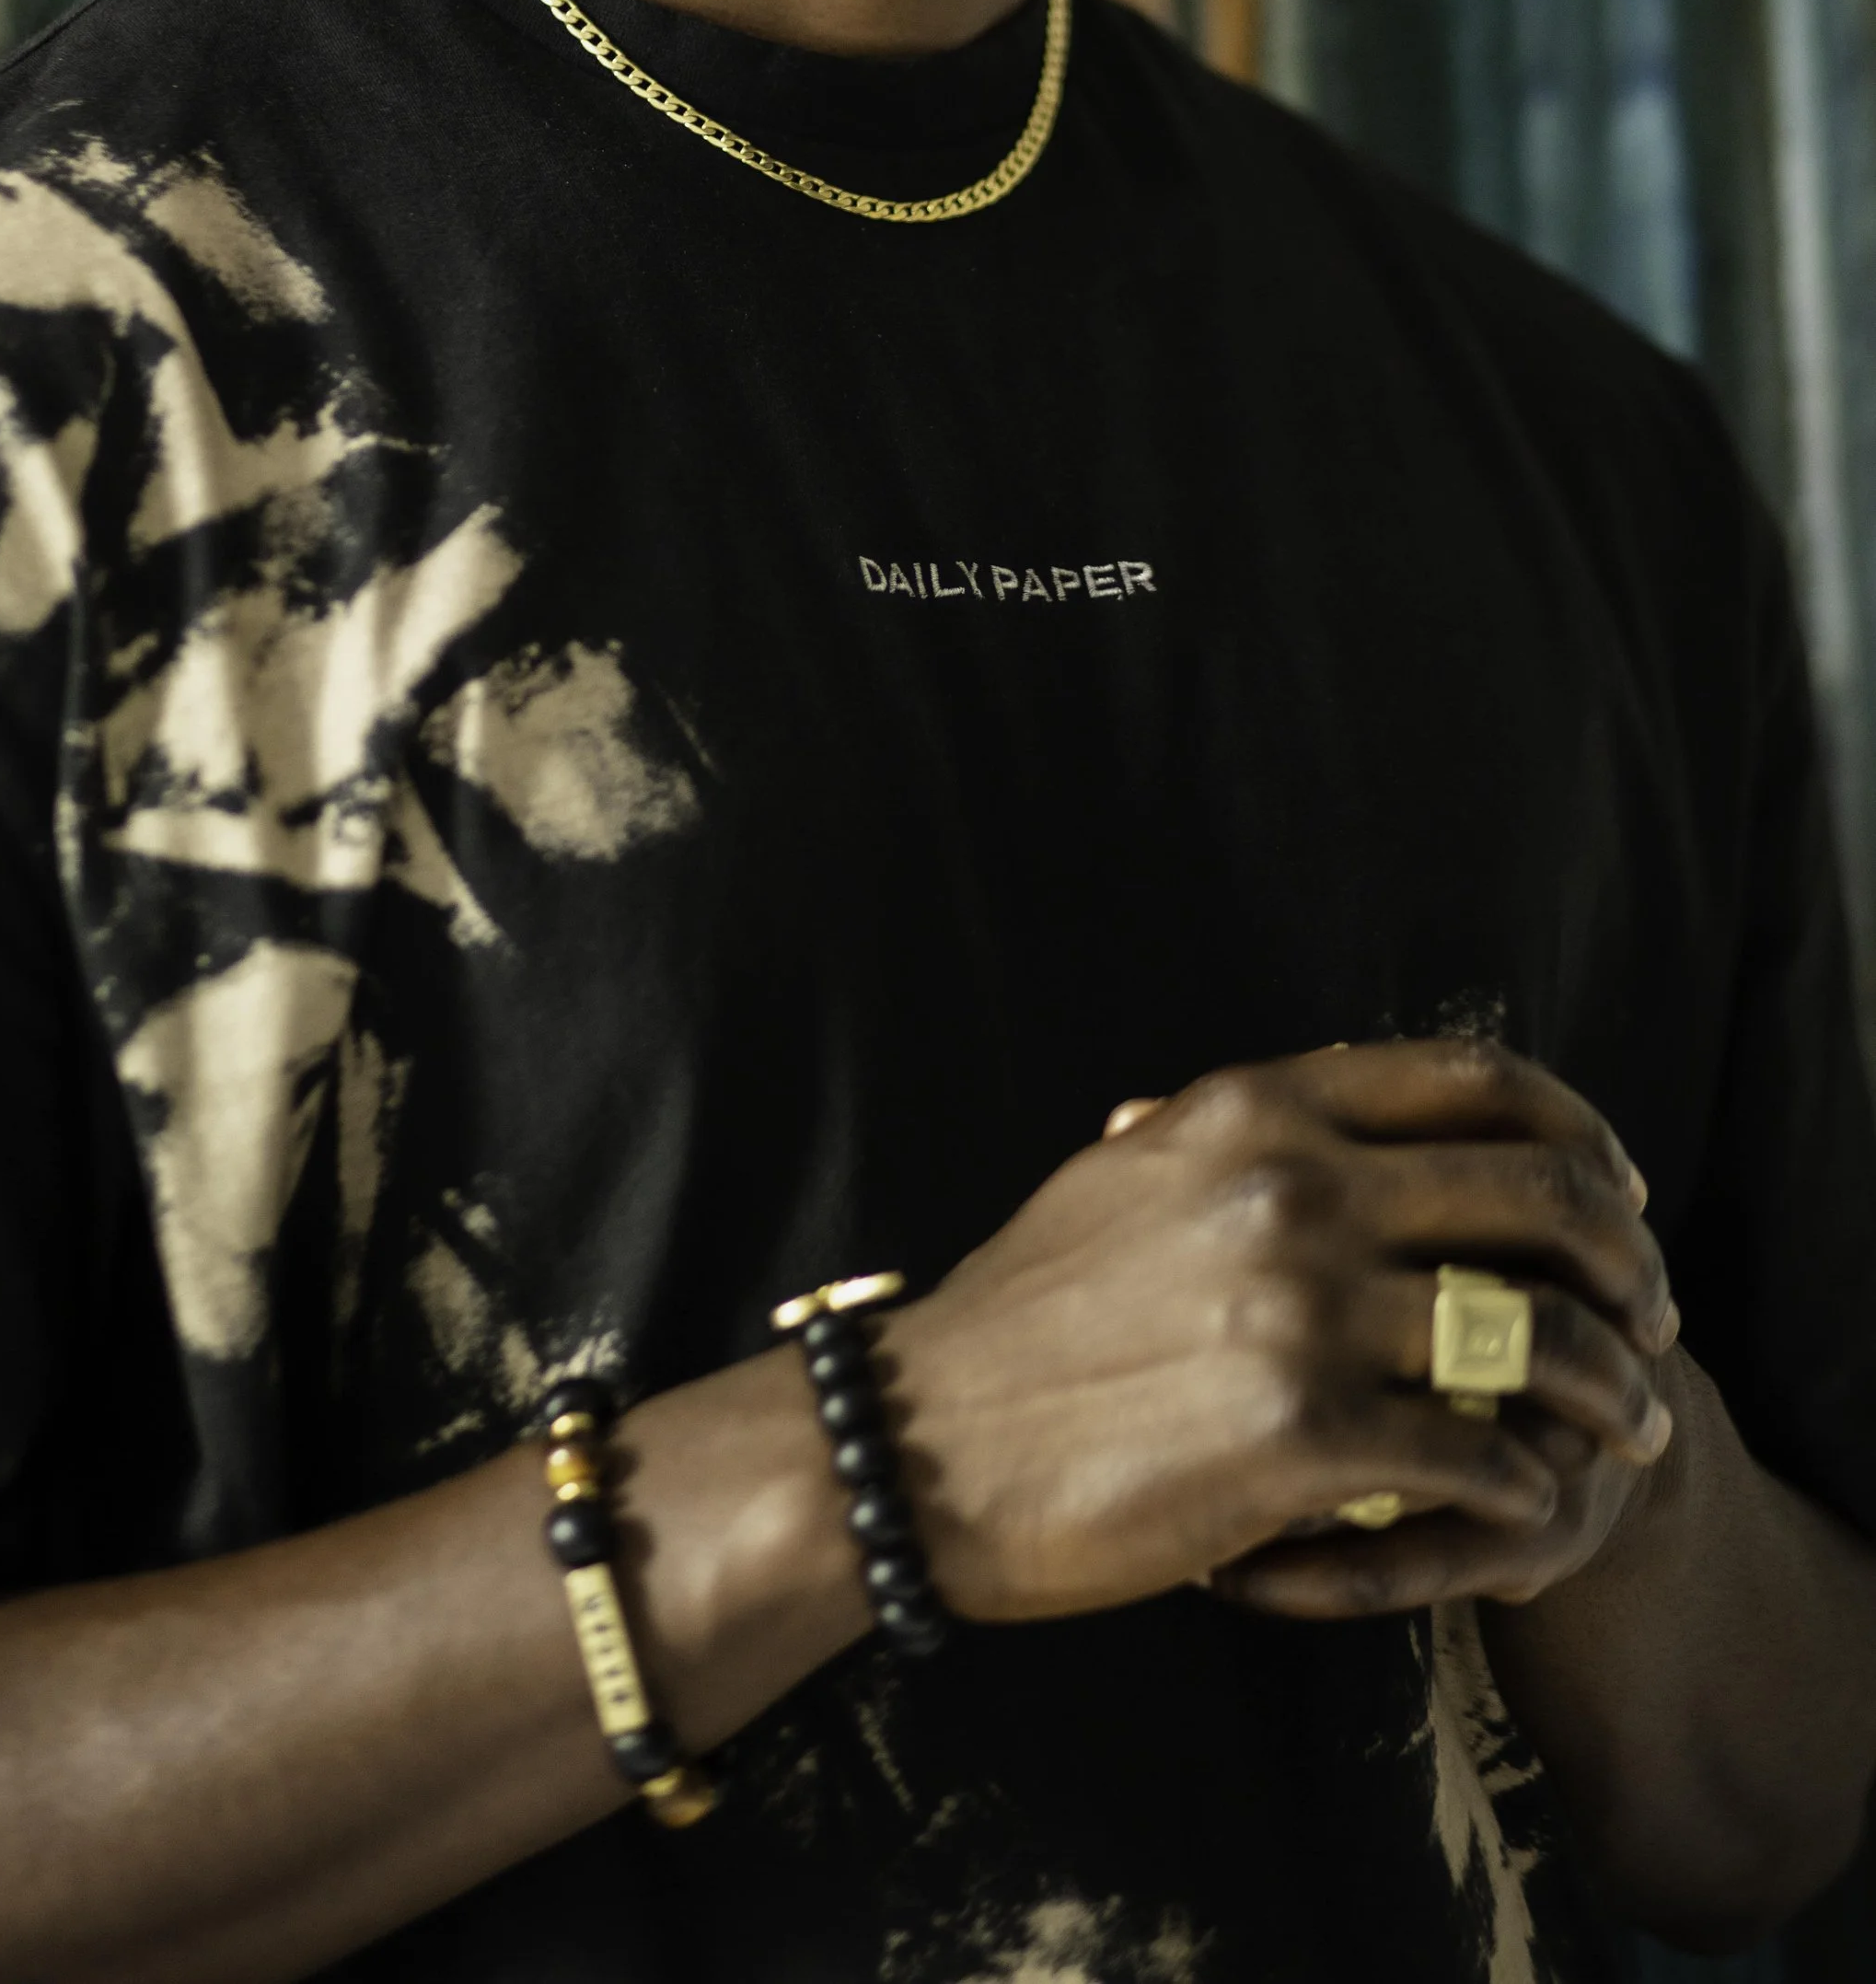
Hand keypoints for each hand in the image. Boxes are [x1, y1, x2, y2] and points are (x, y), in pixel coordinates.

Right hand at [881, 1037, 1674, 1623]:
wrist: (926, 1441)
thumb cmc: (1023, 1316)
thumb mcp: (1122, 1174)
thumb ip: (1225, 1131)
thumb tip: (1301, 1103)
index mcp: (1258, 1106)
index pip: (1479, 1078)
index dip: (1580, 1130)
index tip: (1620, 1187)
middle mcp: (1293, 1186)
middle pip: (1542, 1194)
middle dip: (1629, 1261)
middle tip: (1654, 1318)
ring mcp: (1301, 1308)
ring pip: (1536, 1330)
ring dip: (1611, 1384)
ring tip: (1629, 1425)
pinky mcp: (1301, 1434)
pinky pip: (1477, 1451)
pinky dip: (1528, 1482)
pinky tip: (1528, 1501)